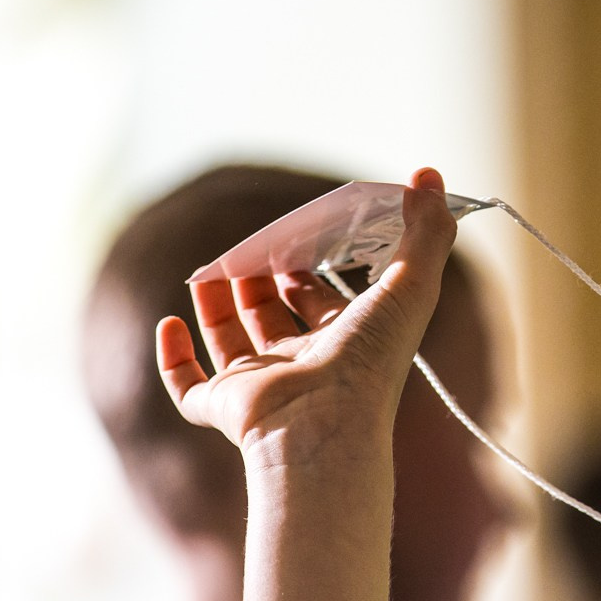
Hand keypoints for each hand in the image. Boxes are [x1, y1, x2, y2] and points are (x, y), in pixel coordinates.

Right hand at [158, 167, 457, 457]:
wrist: (323, 426)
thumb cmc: (369, 360)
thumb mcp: (410, 285)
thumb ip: (426, 231)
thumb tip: (429, 175)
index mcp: (346, 345)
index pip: (323, 301)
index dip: (309, 268)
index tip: (298, 233)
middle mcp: (303, 367)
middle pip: (275, 318)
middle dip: (261, 279)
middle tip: (253, 247)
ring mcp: (261, 389)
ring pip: (232, 344)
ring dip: (217, 304)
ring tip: (209, 269)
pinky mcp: (225, 409)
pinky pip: (189, 389)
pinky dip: (174, 359)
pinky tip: (171, 322)